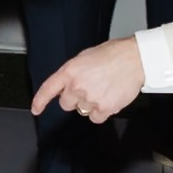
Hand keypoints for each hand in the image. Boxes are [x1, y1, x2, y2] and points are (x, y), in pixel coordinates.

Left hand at [29, 38, 147, 121]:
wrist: (135, 59)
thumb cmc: (113, 54)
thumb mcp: (85, 57)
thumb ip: (73, 73)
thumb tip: (68, 85)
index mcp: (70, 71)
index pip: (48, 89)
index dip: (40, 101)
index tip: (36, 110)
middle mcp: (77, 86)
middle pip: (66, 104)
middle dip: (75, 99)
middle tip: (90, 88)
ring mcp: (90, 98)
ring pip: (82, 111)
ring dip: (90, 104)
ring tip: (103, 89)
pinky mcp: (104, 108)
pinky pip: (95, 118)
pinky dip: (101, 112)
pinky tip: (109, 98)